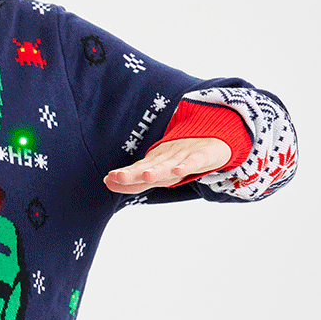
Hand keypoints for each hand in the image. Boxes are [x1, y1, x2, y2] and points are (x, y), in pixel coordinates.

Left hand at [104, 138, 230, 194]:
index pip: (138, 170)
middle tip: (117, 176)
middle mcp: (167, 158)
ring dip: (157, 170)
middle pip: (149, 167)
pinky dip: (187, 165)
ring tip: (145, 176)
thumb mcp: (158, 168)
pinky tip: (179, 171)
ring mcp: (184, 156)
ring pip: (169, 165)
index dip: (125, 175)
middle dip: (133, 173)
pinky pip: (195, 161)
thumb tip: (106, 182)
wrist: (214, 137)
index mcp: (156, 162)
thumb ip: (135, 178)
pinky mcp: (203, 155)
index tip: (109, 179)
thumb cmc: (181, 156)